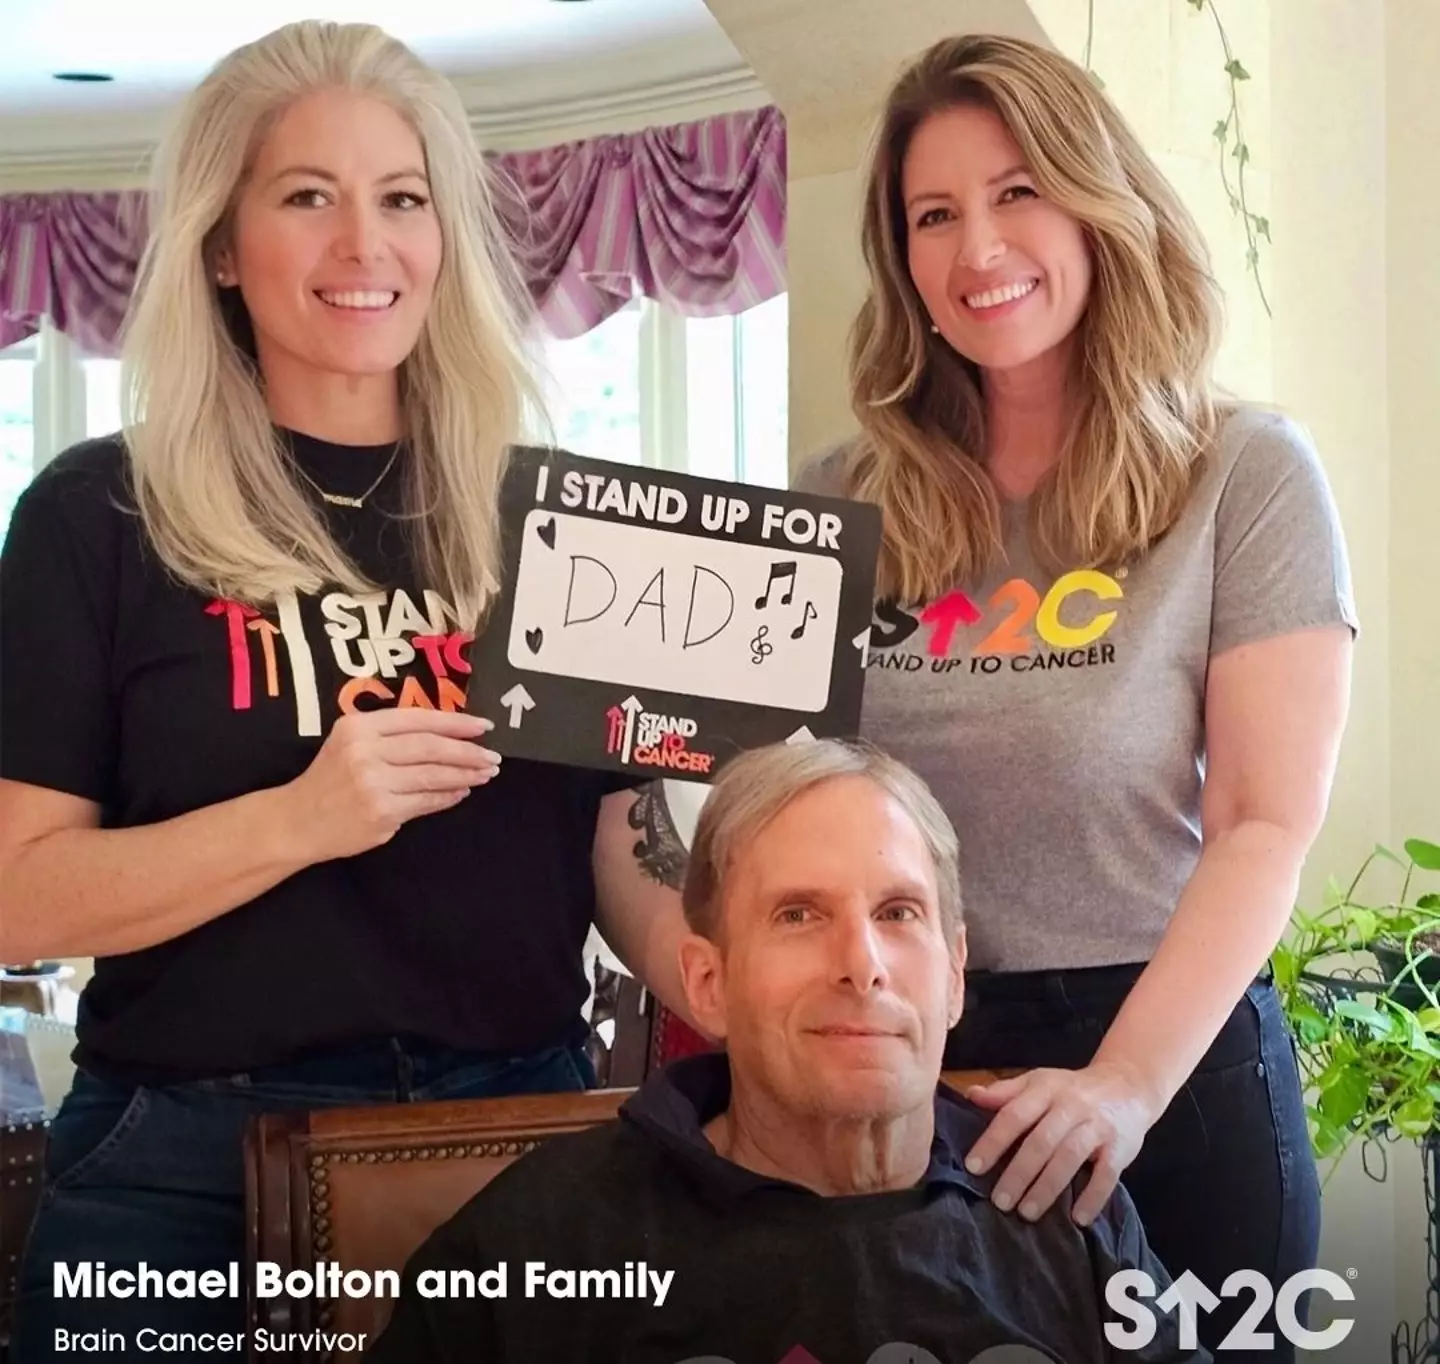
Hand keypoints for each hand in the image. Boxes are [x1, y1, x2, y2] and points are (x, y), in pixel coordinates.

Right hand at [286, 709, 500, 861]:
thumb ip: (391, 736)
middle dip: (467, 751)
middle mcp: (364, 751)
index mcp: (358, 727)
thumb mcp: (350, 743)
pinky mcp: (381, 812)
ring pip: (432, 775)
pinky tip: (461, 792)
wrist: (297, 821)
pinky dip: (448, 796)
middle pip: (430, 746)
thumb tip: (449, 735)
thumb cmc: (329, 780)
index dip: (455, 722)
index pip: (418, 719)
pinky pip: (426, 801)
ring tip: (485, 774)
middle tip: (491, 755)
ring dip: (465, 774)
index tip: (483, 726)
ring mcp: (373, 783)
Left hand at [963, 1062, 1159, 1225]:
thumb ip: (1005, 1092)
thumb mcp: (1039, 1082)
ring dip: (1047, 1188)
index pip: (1014, 1115)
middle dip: (1018, 1173)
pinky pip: (1106, 1175)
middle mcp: (1071, 1106)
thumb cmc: (1072, 1090)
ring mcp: (1097, 1127)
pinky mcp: (1120, 1148)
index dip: (993, 1141)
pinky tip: (1077, 1218)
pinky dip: (1092, 1197)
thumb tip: (970, 1095)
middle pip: (1041, 1141)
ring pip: (1069, 1158)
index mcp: (1045, 1089)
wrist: (1128, 1086)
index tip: (973, 1167)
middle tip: (999, 1201)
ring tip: (1027, 1212)